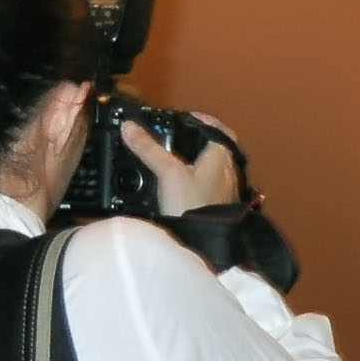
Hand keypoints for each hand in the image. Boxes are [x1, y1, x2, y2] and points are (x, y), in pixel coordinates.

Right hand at [120, 114, 242, 216]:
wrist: (205, 241)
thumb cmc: (193, 206)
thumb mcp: (168, 172)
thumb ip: (149, 148)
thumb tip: (130, 128)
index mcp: (222, 156)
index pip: (219, 129)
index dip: (203, 121)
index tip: (188, 118)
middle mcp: (229, 171)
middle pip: (215, 147)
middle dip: (197, 140)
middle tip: (179, 135)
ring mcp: (226, 189)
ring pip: (212, 166)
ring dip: (196, 159)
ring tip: (176, 157)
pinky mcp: (218, 205)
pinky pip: (209, 184)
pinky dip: (196, 178)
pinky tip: (181, 184)